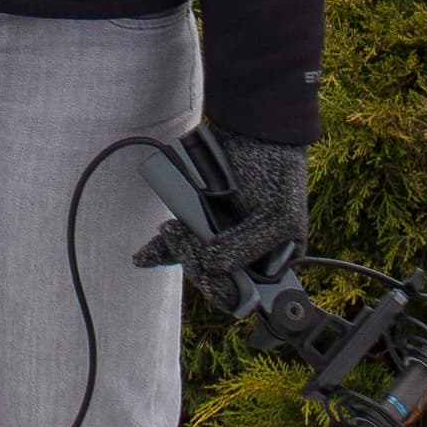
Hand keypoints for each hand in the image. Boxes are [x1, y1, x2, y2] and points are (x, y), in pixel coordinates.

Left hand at [131, 126, 309, 297]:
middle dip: (196, 265)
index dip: (225, 290)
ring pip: (195, 262)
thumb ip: (248, 246)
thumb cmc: (279, 175)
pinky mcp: (202, 221)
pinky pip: (181, 243)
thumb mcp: (279, 217)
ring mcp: (223, 238)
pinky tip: (146, 255)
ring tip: (171, 231)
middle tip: (184, 240)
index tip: (209, 271)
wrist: (257, 130)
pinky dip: (162, 249)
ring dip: (178, 252)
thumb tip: (211, 267)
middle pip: (215, 280)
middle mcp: (247, 256)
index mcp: (274, 264)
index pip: (246, 295)